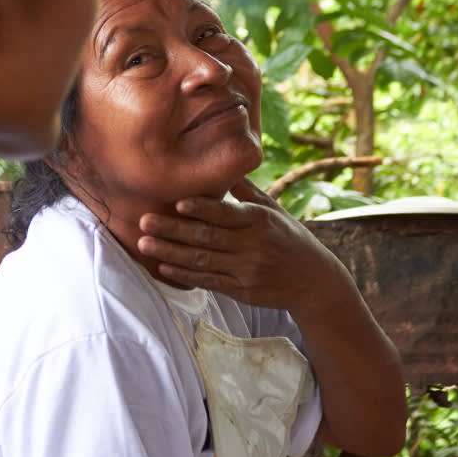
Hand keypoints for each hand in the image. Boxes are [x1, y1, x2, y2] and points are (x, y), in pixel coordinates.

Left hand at [136, 178, 347, 313]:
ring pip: (203, 261)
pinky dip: (185, 275)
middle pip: (207, 237)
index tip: (177, 202)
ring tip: (144, 245)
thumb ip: (246, 191)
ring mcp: (246, 270)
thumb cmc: (288, 237)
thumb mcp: (274, 209)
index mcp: (260, 221)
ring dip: (170, 253)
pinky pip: (209, 282)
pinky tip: (164, 267)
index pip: (227, 214)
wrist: (313, 280)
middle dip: (173, 230)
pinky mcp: (242, 291)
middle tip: (143, 222)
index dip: (202, 208)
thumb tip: (225, 165)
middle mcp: (253, 245)